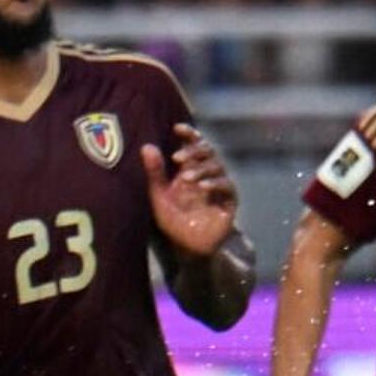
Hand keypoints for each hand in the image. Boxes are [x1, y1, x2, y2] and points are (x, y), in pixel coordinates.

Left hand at [142, 124, 239, 256]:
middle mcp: (206, 174)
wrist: (188, 247)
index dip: (189, 135)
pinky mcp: (229, 201)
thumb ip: (154, 173)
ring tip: (187, 178)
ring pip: (217, 167)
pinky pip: (226, 186)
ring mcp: (219, 187)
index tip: (178, 128)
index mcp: (190, 169)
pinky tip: (202, 187)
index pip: (194, 145)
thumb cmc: (173, 221)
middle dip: (194, 151)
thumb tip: (146, 146)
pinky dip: (215, 184)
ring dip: (202, 169)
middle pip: (208, 152)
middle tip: (177, 158)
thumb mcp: (159, 196)